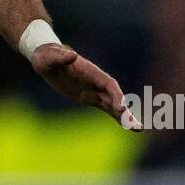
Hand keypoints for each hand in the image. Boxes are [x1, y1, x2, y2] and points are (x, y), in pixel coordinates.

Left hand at [28, 43, 142, 129]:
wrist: (46, 58)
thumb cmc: (48, 56)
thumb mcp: (51, 56)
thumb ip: (61, 57)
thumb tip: (72, 55)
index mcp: (91, 71)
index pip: (108, 84)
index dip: (116, 95)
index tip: (121, 107)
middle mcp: (96, 81)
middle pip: (115, 96)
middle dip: (125, 111)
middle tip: (135, 126)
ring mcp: (94, 90)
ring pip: (113, 104)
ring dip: (125, 116)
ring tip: (137, 129)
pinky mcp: (89, 97)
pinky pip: (106, 107)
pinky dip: (116, 116)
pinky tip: (126, 126)